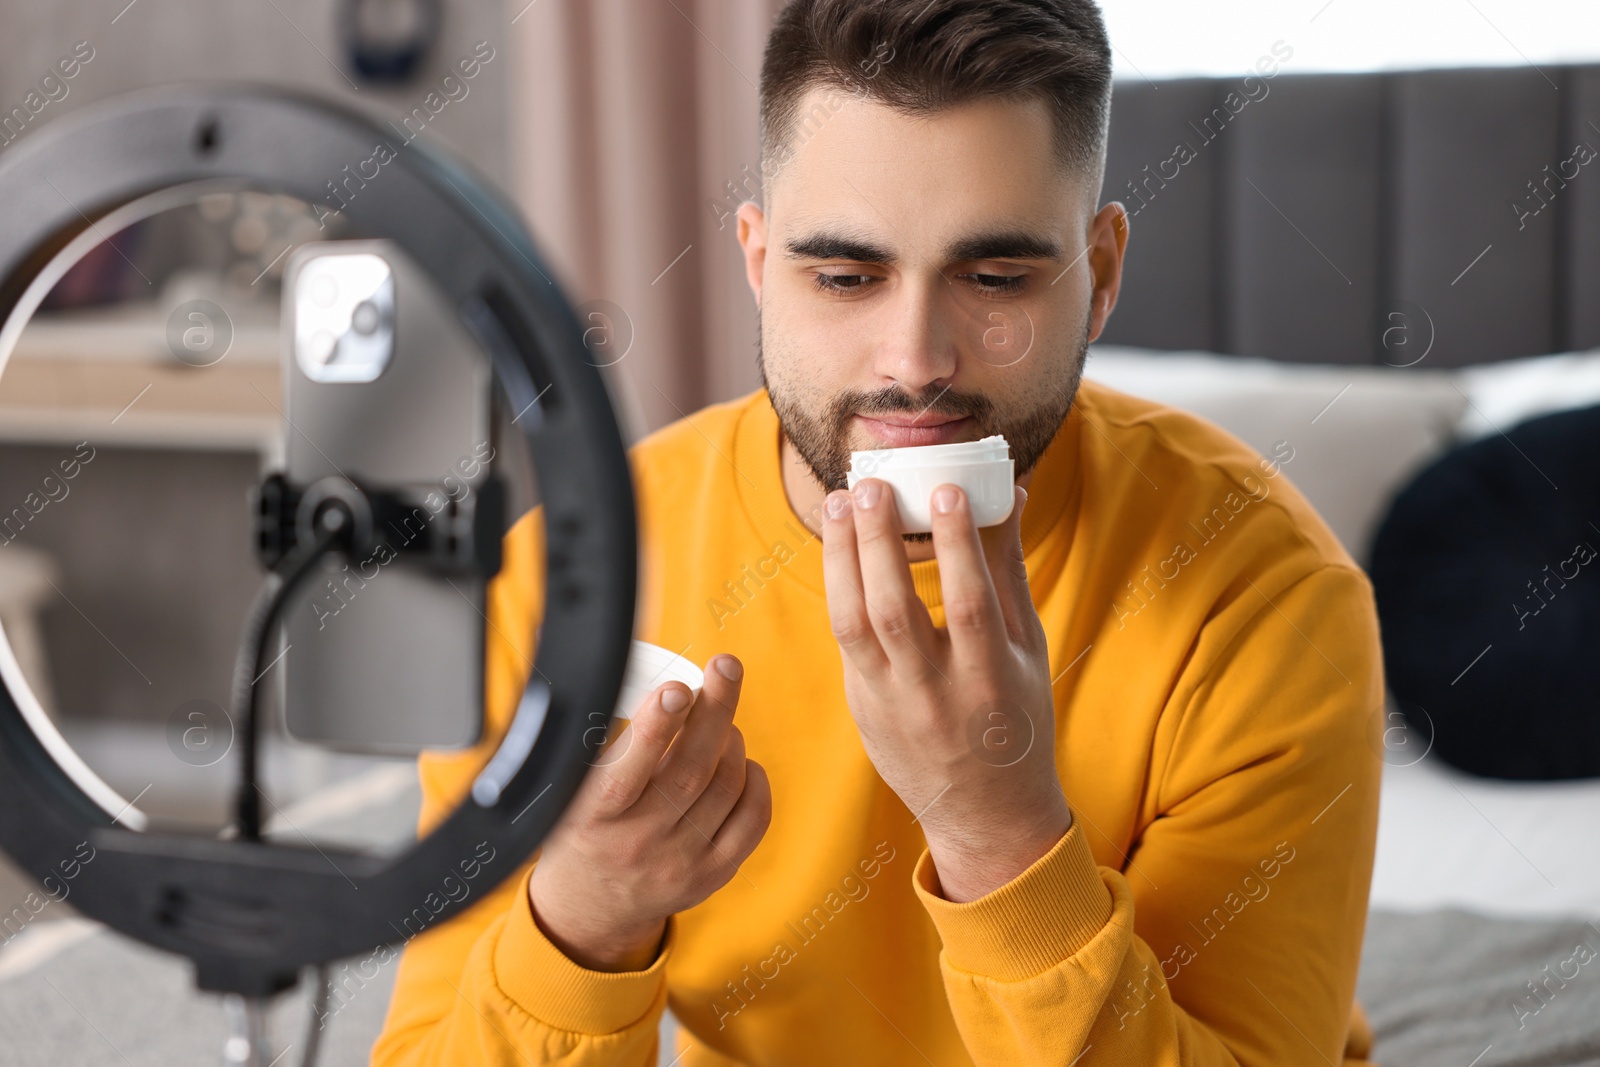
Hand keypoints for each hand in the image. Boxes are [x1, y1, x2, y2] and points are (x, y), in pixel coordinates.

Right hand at [527, 654, 770, 970]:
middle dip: (714, 709)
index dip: (656, 727)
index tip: (676, 688)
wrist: (590, 907)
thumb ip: (605, 743)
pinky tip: (740, 762)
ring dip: (731, 739)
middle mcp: (637, 844)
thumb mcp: (569, 788)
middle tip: (725, 666)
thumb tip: (652, 680)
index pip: (626, 773)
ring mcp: (679, 863)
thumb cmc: (584, 825)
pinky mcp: (713, 874)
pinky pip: (752, 818)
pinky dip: (753, 778)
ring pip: (726, 786)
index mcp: (592, 818)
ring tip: (720, 720)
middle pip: (691, 770)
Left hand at [821, 480, 1070, 901]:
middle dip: (878, 544)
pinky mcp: (863, 707)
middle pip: (895, 612)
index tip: (947, 491)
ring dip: (841, 559)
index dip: (957, 547)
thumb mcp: (1027, 649)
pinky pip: (844, 641)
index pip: (970, 605)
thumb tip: (1012, 494)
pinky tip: (839, 546)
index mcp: (990, 681)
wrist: (986, 813)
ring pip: (853, 625)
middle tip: (870, 485)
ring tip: (839, 503)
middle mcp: (936, 695)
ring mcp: (891, 704)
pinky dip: (839, 589)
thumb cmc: (1015, 717)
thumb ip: (1009, 571)